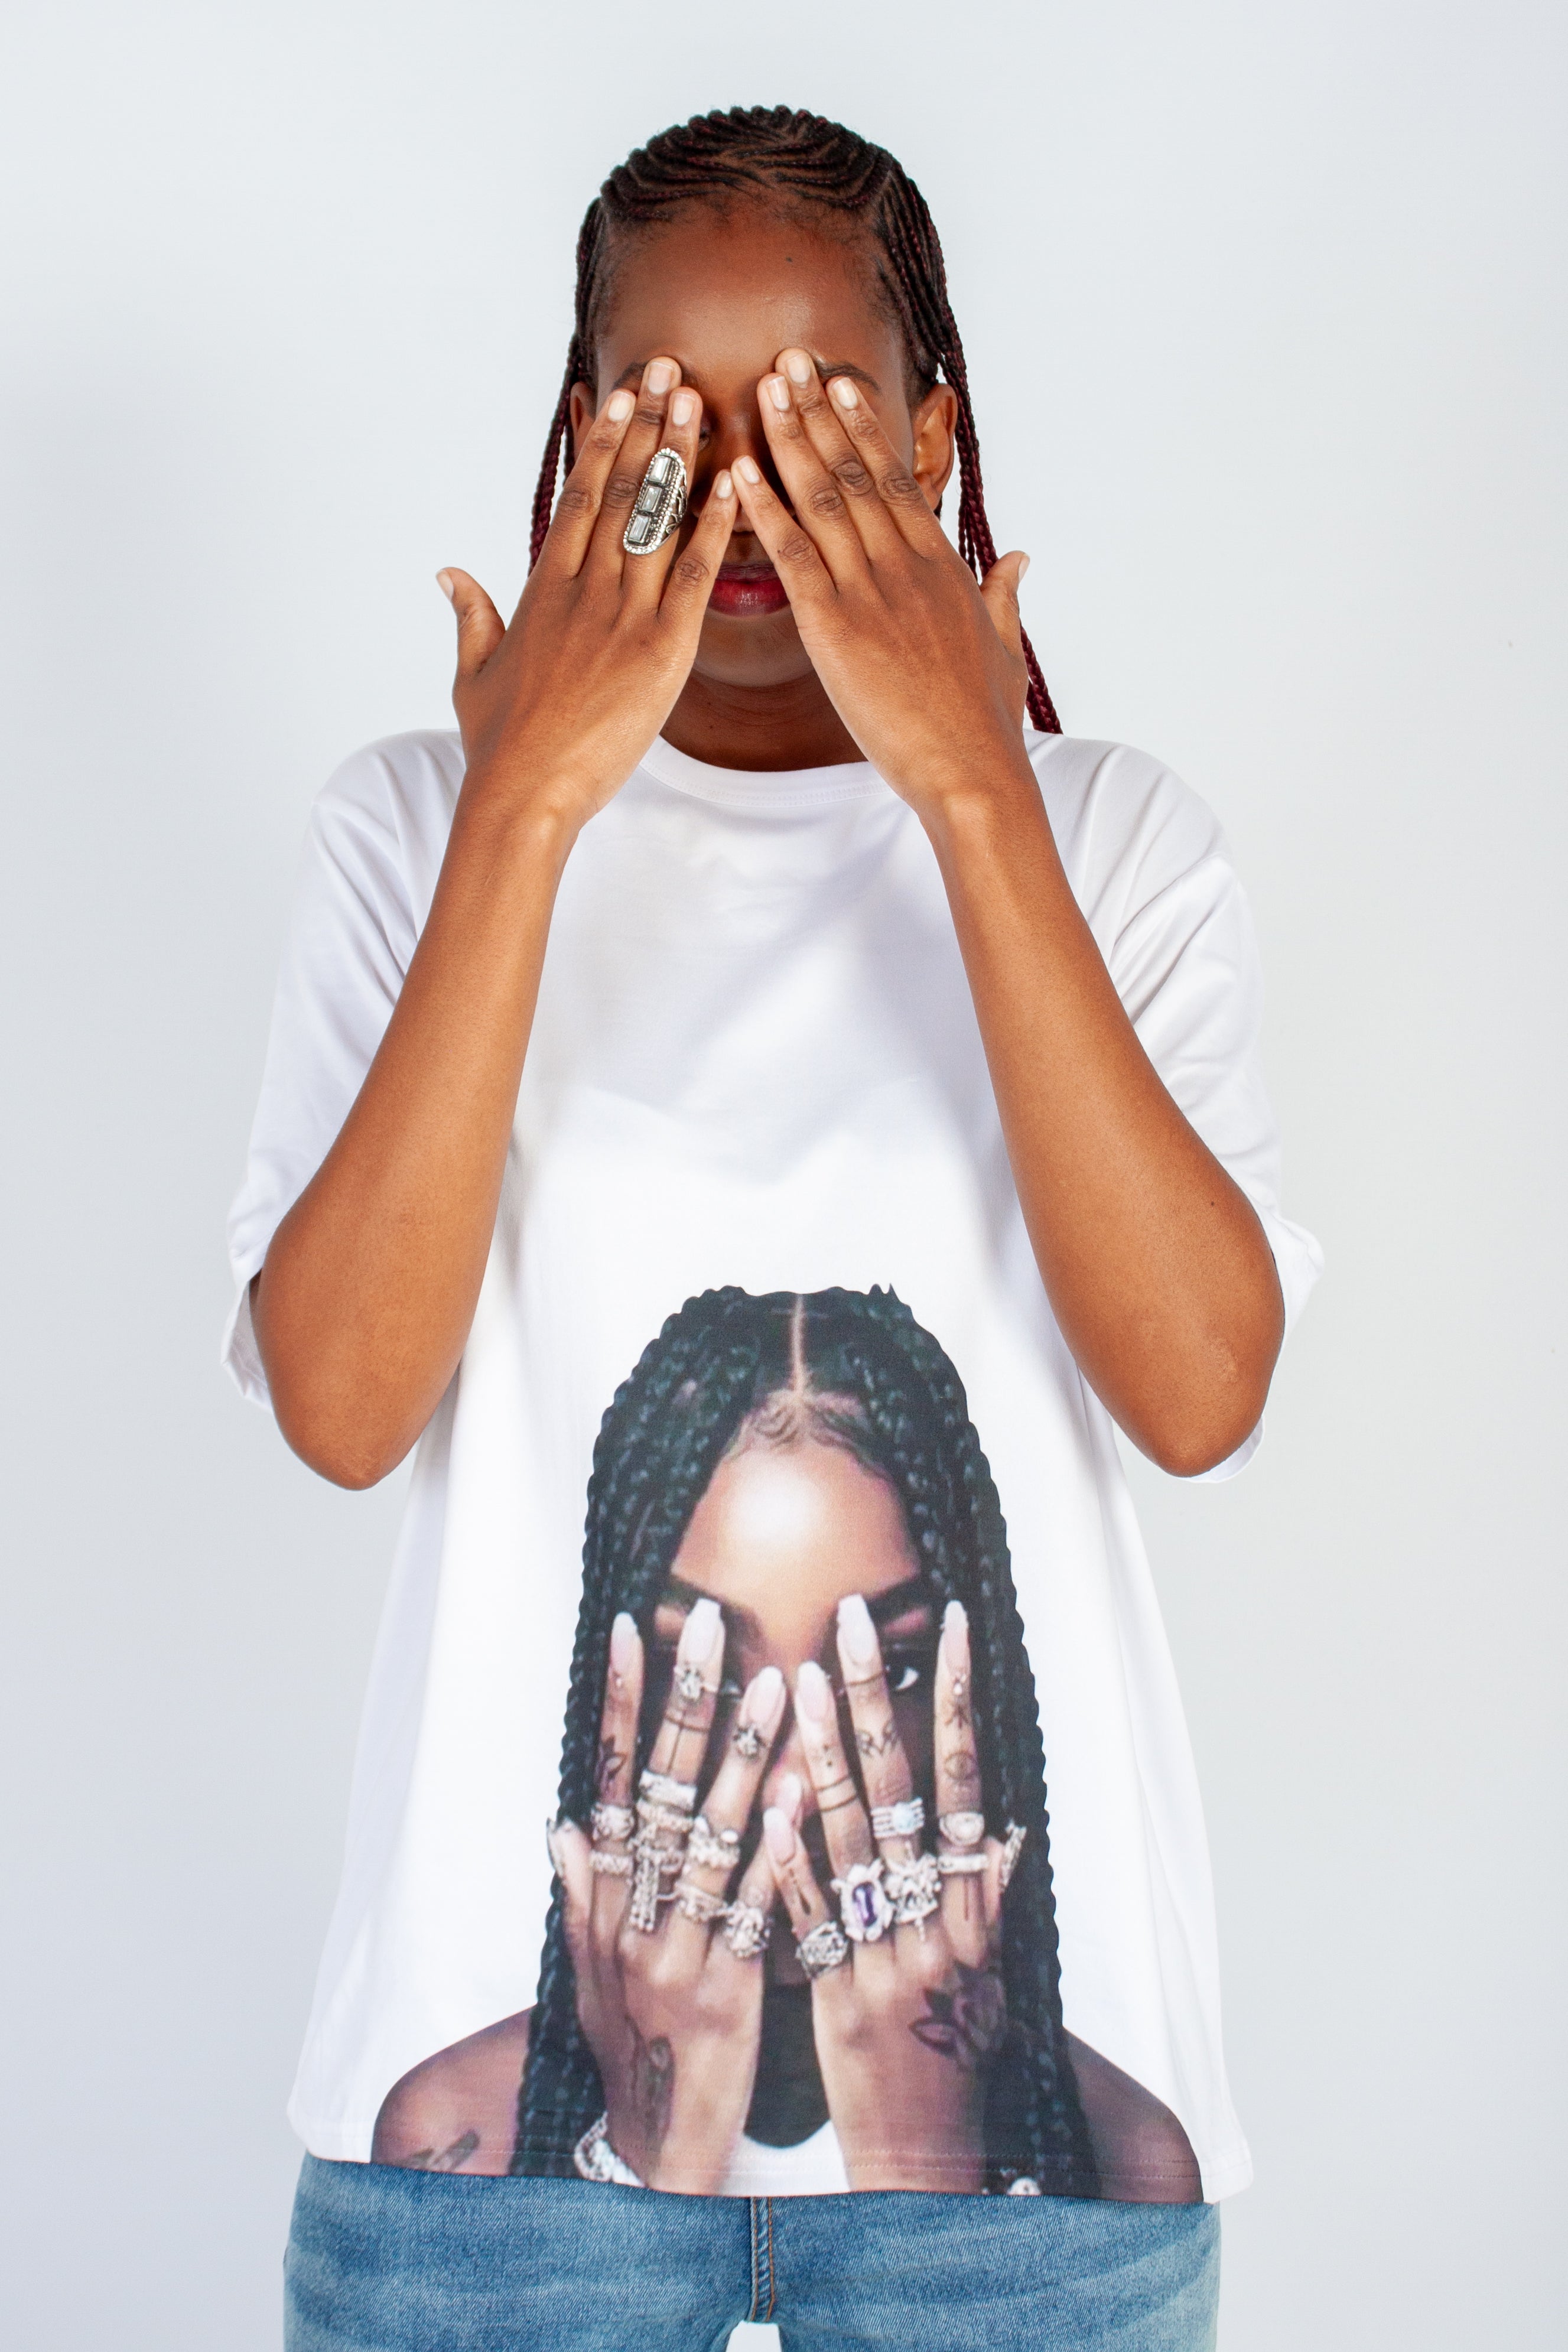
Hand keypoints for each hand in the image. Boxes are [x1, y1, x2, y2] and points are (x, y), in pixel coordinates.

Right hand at [438, 359, 736, 830]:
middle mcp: (583, 591)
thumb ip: (470, 615)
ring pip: (655, 520)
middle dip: (646, 428)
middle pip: (619, 492)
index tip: (620, 396)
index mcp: (543, 590)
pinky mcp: (660, 651)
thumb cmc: (499, 742)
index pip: (578, 499)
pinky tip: (734, 484)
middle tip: (668, 371)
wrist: (523, 791)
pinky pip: (693, 576)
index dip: (603, 442)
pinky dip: (714, 526)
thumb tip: (448, 572)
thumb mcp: (474, 671)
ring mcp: (622, 616)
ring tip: (699, 403)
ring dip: (680, 457)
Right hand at [549, 1599, 784, 2192]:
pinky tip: (806, 1796)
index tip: (631, 1629)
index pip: (609, 1781)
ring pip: (708, 1837)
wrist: (657, 2153)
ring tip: (777, 1682)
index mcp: (605, 1902)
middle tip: (709, 1623)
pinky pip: (754, 1907)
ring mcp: (676, 1951)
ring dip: (743, 1755)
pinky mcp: (726, 1988)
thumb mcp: (593, 1976)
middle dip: (683, 1703)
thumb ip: (581, 1897)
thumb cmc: (636, 2051)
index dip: (618, 1705)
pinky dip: (776, 1851)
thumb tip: (562, 1824)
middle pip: (657, 1791)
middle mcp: (631, 1917)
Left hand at [733, 350, 1032, 813]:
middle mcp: (906, 565)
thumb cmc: (984, 721)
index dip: (865, 429)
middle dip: (820, 412)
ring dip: (791, 439)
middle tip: (791, 361)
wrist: (972, 770)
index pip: (898, 480)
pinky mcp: (837, 627)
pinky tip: (741, 471)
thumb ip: (1004, 595)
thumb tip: (1018, 558)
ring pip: (825, 498)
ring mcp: (872, 591)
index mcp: (942, 566)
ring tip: (765, 389)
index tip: (841, 385)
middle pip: (858, 471)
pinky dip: (766, 509)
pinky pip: (794, 554)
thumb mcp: (1005, 648)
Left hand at [763, 1596, 1015, 2193]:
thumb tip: (1001, 1832)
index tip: (946, 1624)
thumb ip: (983, 1899)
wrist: (932, 2159)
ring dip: (823, 1755)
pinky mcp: (841, 2000)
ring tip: (795, 1677)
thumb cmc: (955, 2056)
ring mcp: (889, 1958)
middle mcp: (937, 1922)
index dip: (956, 1698)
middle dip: (878, 1698)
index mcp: (974, 1905)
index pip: (965, 1777)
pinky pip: (811, 1920)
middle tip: (853, 1619)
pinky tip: (766, 1812)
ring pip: (853, 1839)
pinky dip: (791, 1866)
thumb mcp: (986, 1973)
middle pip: (906, 1789)